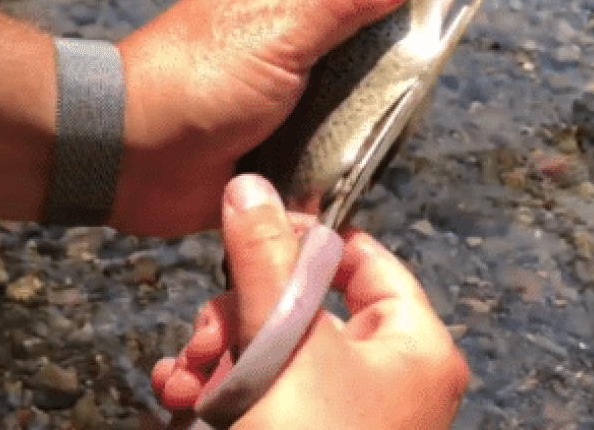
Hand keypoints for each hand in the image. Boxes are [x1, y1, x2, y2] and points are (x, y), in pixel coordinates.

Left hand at [110, 0, 419, 235]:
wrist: (126, 159)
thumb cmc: (191, 81)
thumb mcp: (276, 32)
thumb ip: (343, 1)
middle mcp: (282, 43)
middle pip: (357, 40)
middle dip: (389, 57)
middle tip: (429, 64)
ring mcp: (280, 98)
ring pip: (348, 100)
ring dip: (368, 115)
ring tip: (403, 120)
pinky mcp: (277, 149)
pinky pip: (326, 152)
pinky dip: (343, 160)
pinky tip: (371, 163)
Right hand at [151, 175, 468, 428]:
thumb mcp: (285, 344)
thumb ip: (266, 258)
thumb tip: (250, 186)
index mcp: (413, 347)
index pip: (366, 259)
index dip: (306, 236)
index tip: (250, 228)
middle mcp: (386, 379)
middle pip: (304, 305)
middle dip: (238, 311)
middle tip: (206, 330)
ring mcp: (343, 416)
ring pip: (270, 351)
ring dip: (216, 353)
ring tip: (187, 373)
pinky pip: (258, 396)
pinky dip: (217, 391)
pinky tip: (179, 396)